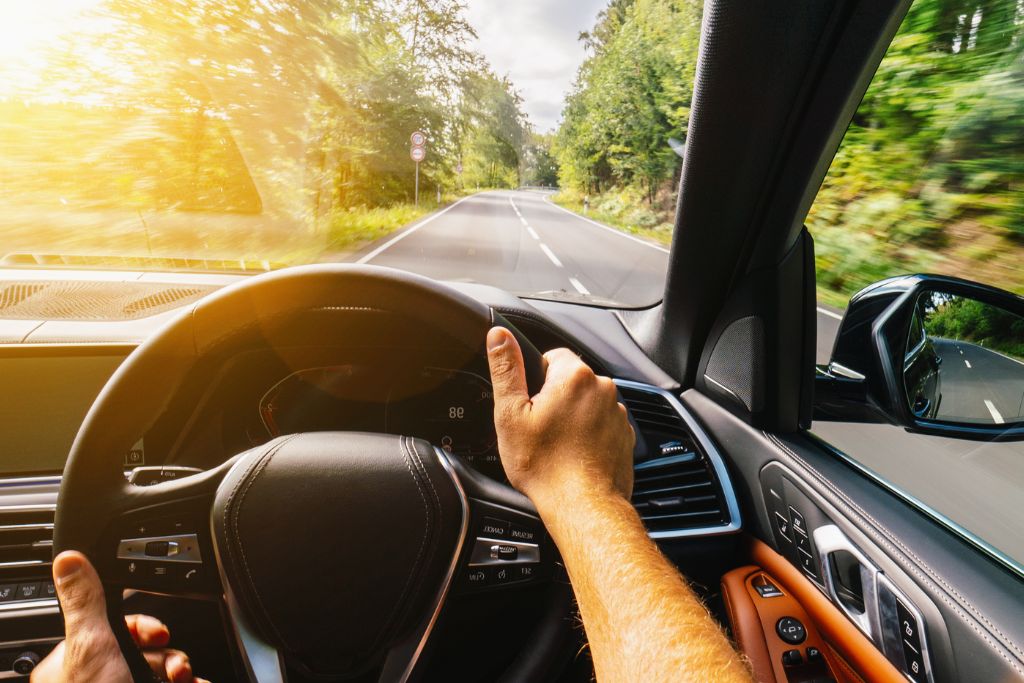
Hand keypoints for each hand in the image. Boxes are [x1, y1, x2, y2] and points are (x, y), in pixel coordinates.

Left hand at [31, 551, 206, 682]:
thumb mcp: (90, 647)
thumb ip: (86, 602)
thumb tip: (68, 560)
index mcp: (73, 665)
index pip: (111, 628)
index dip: (140, 626)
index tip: (157, 632)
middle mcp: (97, 682)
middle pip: (143, 651)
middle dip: (168, 654)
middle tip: (173, 666)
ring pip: (162, 674)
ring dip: (182, 673)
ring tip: (185, 682)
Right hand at [486, 326, 634, 511]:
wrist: (583, 506)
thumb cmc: (545, 465)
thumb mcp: (511, 415)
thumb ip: (506, 369)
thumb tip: (499, 337)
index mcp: (574, 376)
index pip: (551, 356)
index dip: (534, 380)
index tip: (528, 405)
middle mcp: (602, 388)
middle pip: (569, 381)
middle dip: (553, 399)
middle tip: (538, 428)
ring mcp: (617, 413)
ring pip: (586, 404)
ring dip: (572, 417)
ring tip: (556, 445)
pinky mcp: (624, 435)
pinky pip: (601, 425)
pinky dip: (588, 435)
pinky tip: (573, 454)